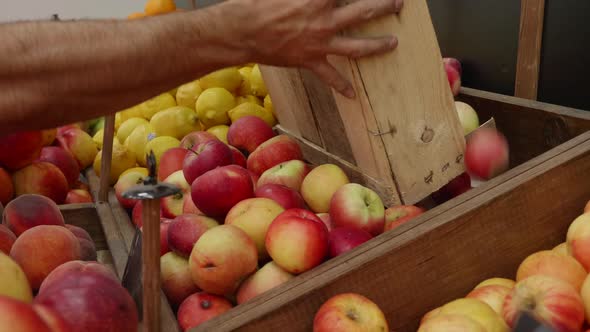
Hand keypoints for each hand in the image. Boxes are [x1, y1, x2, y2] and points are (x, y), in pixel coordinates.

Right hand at [236, 0, 402, 97]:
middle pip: (364, 12)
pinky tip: (353, 95)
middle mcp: (324, 19)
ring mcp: (319, 43)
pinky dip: (342, 86)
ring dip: (378, 45)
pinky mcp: (310, 61)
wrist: (242, 32)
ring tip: (393, 43)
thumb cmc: (258, 4)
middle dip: (384, 7)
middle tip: (398, 4)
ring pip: (357, 46)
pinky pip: (331, 76)